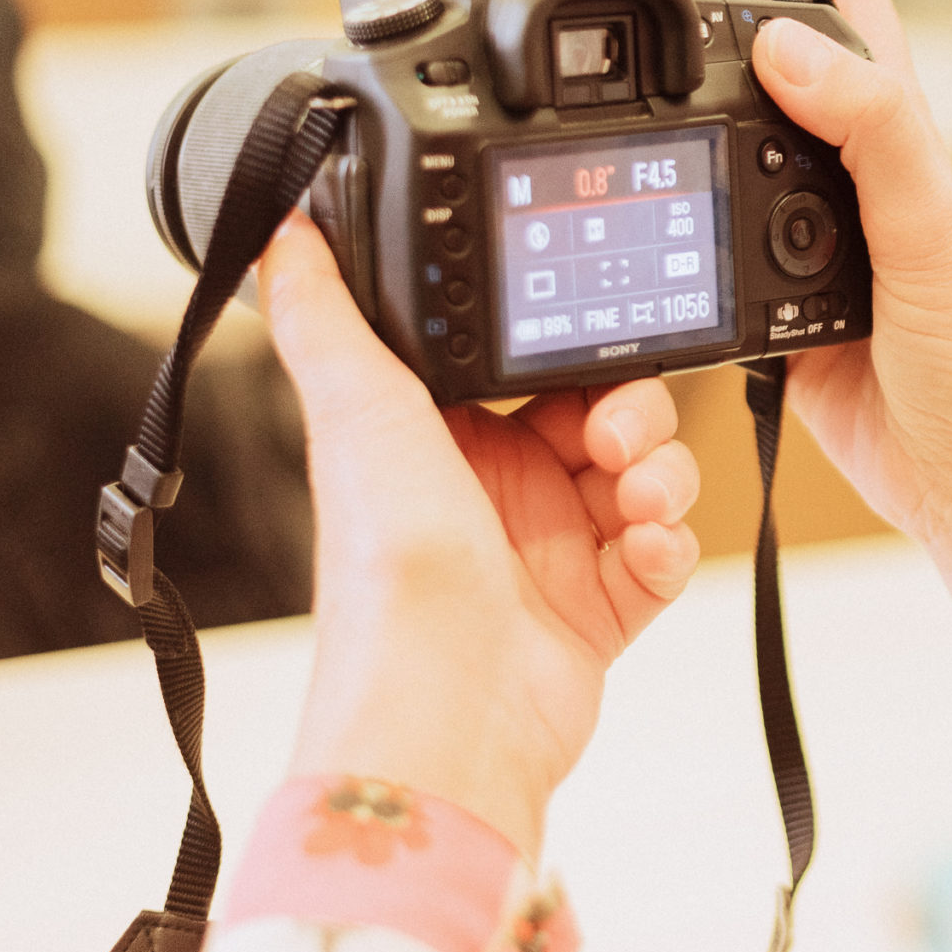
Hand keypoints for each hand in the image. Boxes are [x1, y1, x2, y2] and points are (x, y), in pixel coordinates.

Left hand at [259, 211, 702, 859]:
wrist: (446, 712)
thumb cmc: (389, 579)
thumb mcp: (359, 419)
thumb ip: (328, 321)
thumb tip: (283, 238)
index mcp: (447, 443)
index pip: (536, 367)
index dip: (574, 351)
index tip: (593, 345)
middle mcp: (504, 492)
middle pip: (608, 414)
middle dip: (633, 414)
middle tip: (614, 437)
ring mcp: (558, 552)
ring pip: (648, 476)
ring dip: (661, 475)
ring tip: (635, 501)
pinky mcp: (605, 608)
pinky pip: (667, 552)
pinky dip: (668, 545)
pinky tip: (639, 551)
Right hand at [704, 0, 951, 664]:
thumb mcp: (927, 234)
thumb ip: (871, 132)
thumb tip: (786, 47)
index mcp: (898, 135)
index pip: (844, 3)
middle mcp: (855, 178)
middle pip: (770, 73)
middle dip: (703, 57)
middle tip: (638, 77)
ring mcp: (813, 246)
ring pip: (731, 163)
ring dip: (683, 154)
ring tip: (633, 157)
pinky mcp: (780, 315)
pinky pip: (713, 261)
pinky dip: (680, 252)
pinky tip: (660, 264)